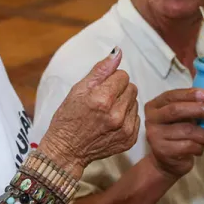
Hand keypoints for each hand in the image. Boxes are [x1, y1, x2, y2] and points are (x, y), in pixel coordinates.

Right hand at [40, 48, 139, 176]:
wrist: (67, 150)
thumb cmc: (68, 118)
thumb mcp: (78, 90)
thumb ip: (100, 70)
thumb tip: (118, 52)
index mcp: (102, 99)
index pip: (122, 76)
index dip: (111, 80)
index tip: (100, 89)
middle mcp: (116, 115)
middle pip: (131, 87)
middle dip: (119, 90)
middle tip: (104, 100)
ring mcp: (125, 129)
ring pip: (135, 102)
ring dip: (124, 103)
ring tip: (107, 112)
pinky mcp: (130, 139)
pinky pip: (136, 118)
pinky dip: (126, 117)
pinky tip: (112, 123)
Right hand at [144, 88, 203, 177]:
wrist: (166, 163)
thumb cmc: (177, 135)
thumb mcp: (181, 118)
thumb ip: (191, 108)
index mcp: (155, 106)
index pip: (171, 96)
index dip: (189, 94)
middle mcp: (152, 119)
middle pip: (176, 110)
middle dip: (200, 109)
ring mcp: (155, 136)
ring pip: (186, 130)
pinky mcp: (163, 151)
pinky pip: (188, 145)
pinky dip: (200, 147)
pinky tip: (202, 148)